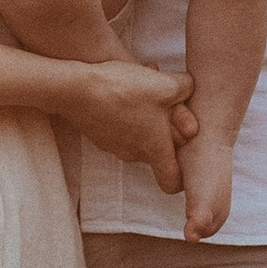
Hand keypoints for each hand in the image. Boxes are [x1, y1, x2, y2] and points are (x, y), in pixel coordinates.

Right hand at [64, 59, 195, 190]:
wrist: (77, 90)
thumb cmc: (124, 91)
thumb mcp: (166, 84)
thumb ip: (186, 89)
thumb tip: (190, 89)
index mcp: (155, 150)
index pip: (172, 183)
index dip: (182, 177)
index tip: (185, 161)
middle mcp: (134, 154)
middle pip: (156, 152)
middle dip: (164, 131)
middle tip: (168, 105)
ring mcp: (113, 146)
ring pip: (138, 137)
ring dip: (146, 116)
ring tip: (145, 88)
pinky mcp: (98, 134)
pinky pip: (120, 127)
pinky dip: (126, 112)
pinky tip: (124, 88)